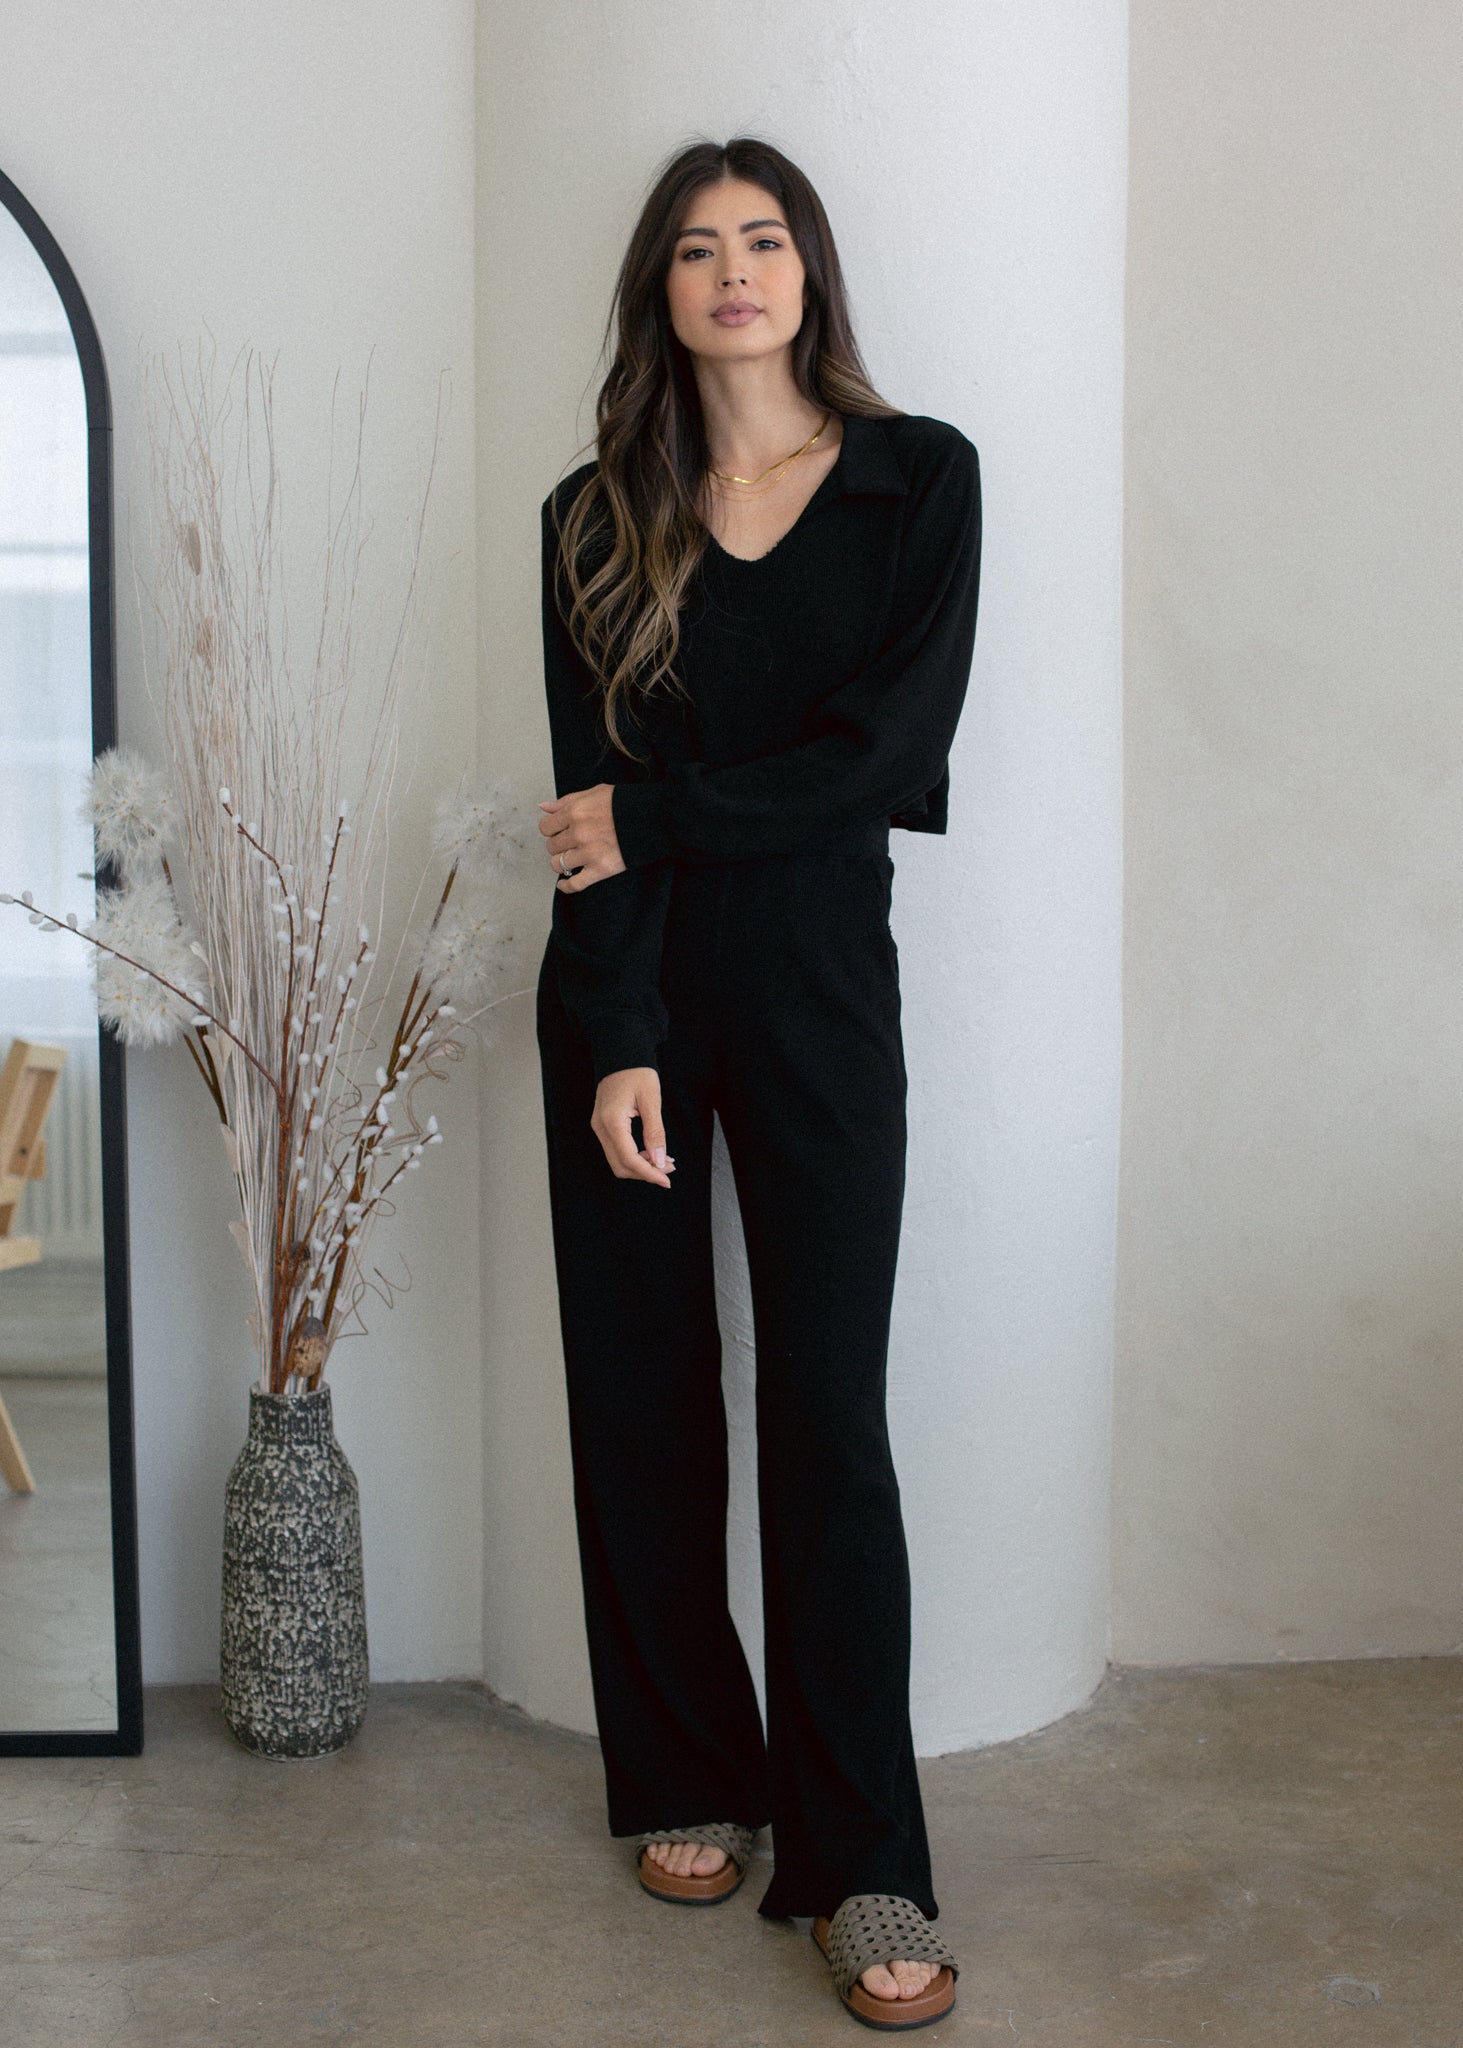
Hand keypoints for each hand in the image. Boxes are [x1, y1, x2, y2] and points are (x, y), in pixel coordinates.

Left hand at [540, 785, 623, 891]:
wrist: (653, 818)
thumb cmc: (625, 804)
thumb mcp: (594, 793)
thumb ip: (566, 801)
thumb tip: (544, 807)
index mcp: (575, 812)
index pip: (546, 827)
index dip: (552, 829)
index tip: (559, 831)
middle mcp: (579, 833)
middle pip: (551, 847)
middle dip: (559, 845)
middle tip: (570, 843)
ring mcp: (589, 853)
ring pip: (558, 865)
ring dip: (563, 863)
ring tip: (573, 858)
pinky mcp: (601, 869)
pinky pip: (575, 884)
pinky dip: (566, 886)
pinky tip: (564, 884)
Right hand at [591, 1067, 676, 1186]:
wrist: (621, 1054)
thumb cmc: (637, 1072)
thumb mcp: (652, 1100)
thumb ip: (655, 1132)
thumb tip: (659, 1161)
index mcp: (612, 1121)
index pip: (629, 1159)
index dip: (649, 1174)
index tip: (667, 1180)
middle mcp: (600, 1127)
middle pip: (620, 1165)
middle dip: (646, 1172)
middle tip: (669, 1168)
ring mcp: (599, 1127)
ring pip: (617, 1161)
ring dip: (640, 1166)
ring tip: (663, 1161)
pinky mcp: (602, 1126)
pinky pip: (616, 1150)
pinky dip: (634, 1157)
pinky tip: (651, 1152)